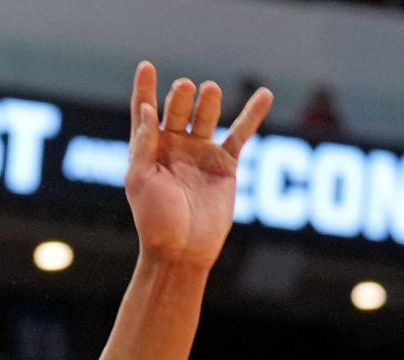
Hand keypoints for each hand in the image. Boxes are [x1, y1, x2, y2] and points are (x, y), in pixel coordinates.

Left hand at [124, 62, 271, 267]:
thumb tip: (146, 111)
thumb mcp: (139, 181)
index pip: (144, 113)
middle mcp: (173, 148)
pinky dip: (252, 115)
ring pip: (206, 117)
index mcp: (147, 151)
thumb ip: (143, 145)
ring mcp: (200, 154)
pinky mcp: (225, 165)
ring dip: (208, 102)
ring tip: (208, 90)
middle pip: (177, 111)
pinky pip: (241, 134)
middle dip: (179, 98)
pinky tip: (264, 94)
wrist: (183, 249)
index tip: (146, 66)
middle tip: (184, 88)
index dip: (145, 90)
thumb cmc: (155, 220)